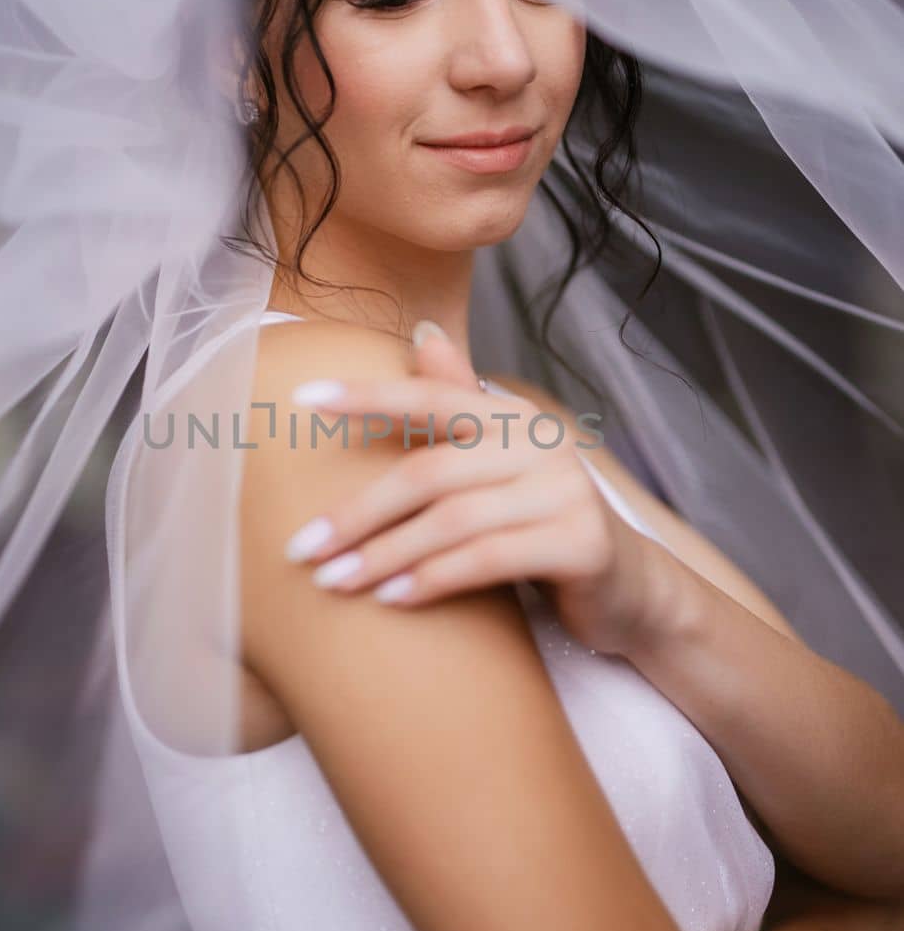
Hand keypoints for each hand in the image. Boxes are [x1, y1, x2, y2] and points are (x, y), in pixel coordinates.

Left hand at [284, 319, 677, 658]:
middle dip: (358, 513)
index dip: (368, 395)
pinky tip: (393, 600)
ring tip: (333, 582)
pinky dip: (433, 579)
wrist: (629, 591)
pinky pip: (489, 559)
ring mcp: (566, 491)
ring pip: (453, 520)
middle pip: (430, 472)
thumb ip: (462, 404)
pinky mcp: (582, 543)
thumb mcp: (501, 463)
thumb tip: (422, 331)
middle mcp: (543, 442)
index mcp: (513, 417)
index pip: (431, 396)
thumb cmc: (543, 525)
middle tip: (302, 548)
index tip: (302, 401)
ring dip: (384, 555)